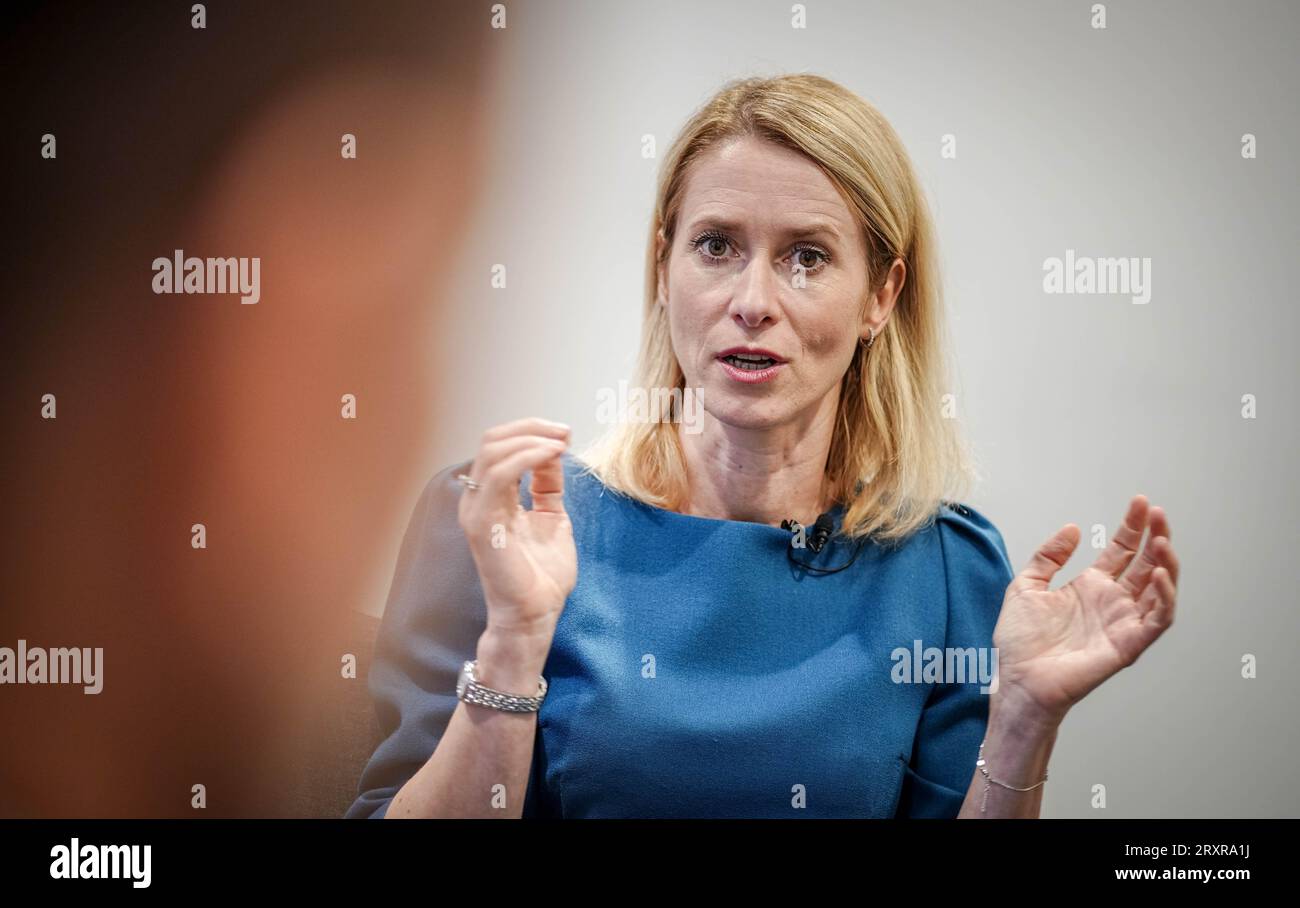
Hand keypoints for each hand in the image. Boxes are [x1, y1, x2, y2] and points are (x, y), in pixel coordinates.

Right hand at [456, 417, 577, 639]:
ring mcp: (477, 510)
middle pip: (493, 441)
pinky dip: (526, 457)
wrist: (537, 612)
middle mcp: (478, 499)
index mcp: (491, 497)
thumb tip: (554, 451)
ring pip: (492, 451)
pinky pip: (497, 475)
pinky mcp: (482, 523)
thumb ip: (547, 484)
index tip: (564, 434)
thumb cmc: (542, 574)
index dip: (532, 431)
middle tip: (563, 433)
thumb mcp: (551, 516)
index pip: (500, 446)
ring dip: (530, 439)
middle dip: (531, 428)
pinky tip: (550, 456)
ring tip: (559, 443)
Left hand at [992, 495, 1179, 729]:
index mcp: (1091, 587)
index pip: (1122, 551)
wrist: (1018, 679)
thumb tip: (1071, 529)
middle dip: (1156, 537)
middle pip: (1146, 564)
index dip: (1134, 526)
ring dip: (1166, 564)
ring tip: (1162, 540)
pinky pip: (1157, 620)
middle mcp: (1112, 603)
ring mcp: (1122, 623)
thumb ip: (1048, 557)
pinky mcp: (1128, 645)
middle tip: (1158, 513)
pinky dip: (1164, 598)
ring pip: (1160, 590)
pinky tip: (1160, 575)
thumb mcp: (1026, 586)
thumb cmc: (1020, 643)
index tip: (1141, 502)